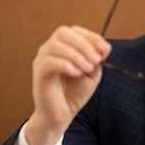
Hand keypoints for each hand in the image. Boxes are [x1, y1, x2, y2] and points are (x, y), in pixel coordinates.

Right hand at [25, 26, 111, 144]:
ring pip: (55, 45)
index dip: (91, 36)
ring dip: (75, 55)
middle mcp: (51, 49)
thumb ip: (97, 59)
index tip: (105, 49)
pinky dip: (65, 65)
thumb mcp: (92, 74)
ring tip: (87, 69)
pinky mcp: (39, 73)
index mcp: (64, 46)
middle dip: (83, 44)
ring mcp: (42, 60)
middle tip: (96, 60)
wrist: (62, 114)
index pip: (75, 31)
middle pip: (63, 32)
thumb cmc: (75, 93)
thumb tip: (105, 47)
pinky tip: (76, 73)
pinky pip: (48, 62)